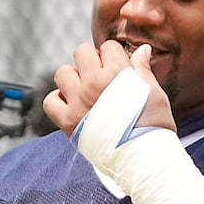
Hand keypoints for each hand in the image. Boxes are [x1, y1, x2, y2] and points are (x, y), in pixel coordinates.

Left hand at [43, 38, 173, 138]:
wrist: (143, 157)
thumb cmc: (154, 125)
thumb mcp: (154, 92)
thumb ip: (142, 69)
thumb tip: (141, 50)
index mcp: (118, 73)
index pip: (107, 46)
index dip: (113, 55)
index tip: (117, 67)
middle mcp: (94, 84)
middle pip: (81, 52)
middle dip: (91, 60)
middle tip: (99, 75)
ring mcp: (77, 102)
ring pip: (62, 73)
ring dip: (72, 77)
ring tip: (84, 89)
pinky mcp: (66, 122)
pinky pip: (50, 101)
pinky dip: (57, 100)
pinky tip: (71, 104)